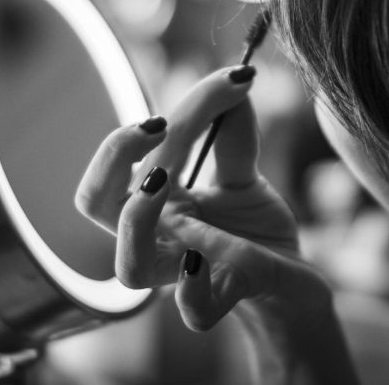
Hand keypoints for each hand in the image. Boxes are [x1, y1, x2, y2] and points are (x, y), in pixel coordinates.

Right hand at [75, 65, 308, 329]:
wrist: (292, 284)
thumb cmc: (254, 230)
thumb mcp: (243, 175)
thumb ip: (232, 134)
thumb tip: (236, 78)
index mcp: (156, 201)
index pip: (135, 152)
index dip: (181, 108)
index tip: (234, 80)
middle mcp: (160, 236)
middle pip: (96, 203)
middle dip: (115, 155)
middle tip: (158, 125)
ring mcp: (184, 274)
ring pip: (130, 266)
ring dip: (139, 217)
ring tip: (163, 180)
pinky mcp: (222, 301)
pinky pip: (193, 311)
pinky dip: (194, 289)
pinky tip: (203, 259)